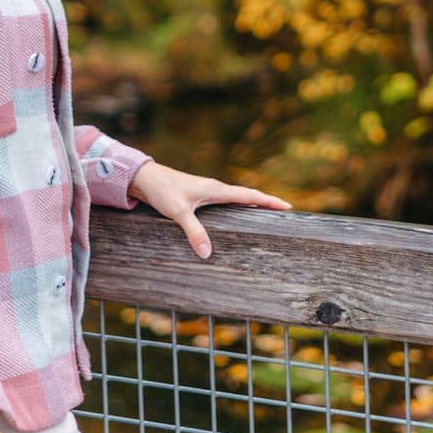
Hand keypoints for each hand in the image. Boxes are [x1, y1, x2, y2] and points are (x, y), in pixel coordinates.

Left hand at [127, 160, 292, 258]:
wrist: (144, 178)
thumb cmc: (162, 191)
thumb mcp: (178, 212)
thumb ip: (194, 232)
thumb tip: (208, 254)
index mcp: (215, 189)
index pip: (248, 195)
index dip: (268, 201)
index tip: (287, 206)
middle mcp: (214, 188)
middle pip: (247, 196)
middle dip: (265, 203)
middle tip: (284, 212)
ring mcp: (207, 191)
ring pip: (235, 198)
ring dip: (251, 205)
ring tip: (265, 216)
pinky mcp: (198, 196)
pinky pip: (224, 202)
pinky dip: (236, 208)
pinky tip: (234, 218)